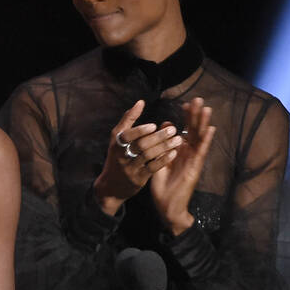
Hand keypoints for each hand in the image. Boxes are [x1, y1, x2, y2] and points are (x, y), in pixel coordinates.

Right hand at [92, 100, 184, 215]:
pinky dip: (163, 159)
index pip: (126, 135)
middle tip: (173, 129)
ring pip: (148, 155)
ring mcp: (129, 168)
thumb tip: (140, 102)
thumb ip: (128, 120)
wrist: (111, 186)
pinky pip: (152, 168)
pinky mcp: (138, 179)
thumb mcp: (116, 139)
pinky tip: (173, 153)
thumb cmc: (117, 158)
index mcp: (116, 143)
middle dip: (158, 137)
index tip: (153, 125)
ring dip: (164, 146)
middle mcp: (121, 155)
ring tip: (178, 139)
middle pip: (140, 145)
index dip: (140, 130)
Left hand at [150, 97, 216, 233]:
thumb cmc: (163, 185)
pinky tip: (210, 129)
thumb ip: (161, 144)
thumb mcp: (159, 160)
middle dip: (196, 115)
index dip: (185, 117)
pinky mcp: (195, 167)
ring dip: (203, 123)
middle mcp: (188, 153)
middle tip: (198, 99)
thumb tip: (164, 125)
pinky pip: (201, 152)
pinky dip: (206, 140)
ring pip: (199, 138)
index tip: (184, 103)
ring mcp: (193, 159)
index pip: (184, 130)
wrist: (167, 205)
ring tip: (206, 108)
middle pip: (194, 130)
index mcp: (179, 150)